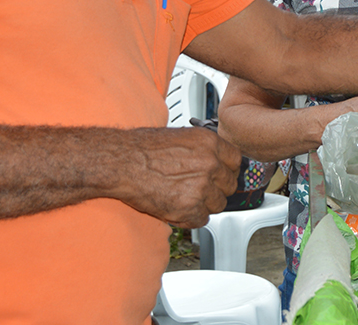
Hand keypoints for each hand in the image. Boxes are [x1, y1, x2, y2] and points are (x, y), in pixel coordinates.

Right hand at [114, 127, 240, 227]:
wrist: (121, 163)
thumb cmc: (143, 148)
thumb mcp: (182, 137)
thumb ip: (205, 149)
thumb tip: (217, 159)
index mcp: (211, 143)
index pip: (236, 161)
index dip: (227, 170)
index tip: (221, 175)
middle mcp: (211, 164)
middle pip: (230, 185)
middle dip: (216, 189)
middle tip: (199, 190)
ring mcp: (202, 187)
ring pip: (218, 204)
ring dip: (204, 205)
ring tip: (184, 198)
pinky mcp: (188, 208)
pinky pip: (201, 219)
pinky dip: (190, 218)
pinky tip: (177, 208)